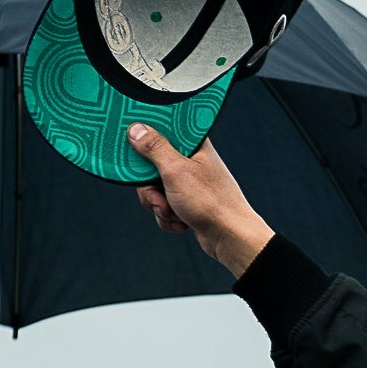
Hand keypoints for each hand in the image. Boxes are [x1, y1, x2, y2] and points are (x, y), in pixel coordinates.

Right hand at [128, 125, 275, 277]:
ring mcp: (189, 182)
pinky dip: (168, 216)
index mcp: (193, 143)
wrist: (230, 238)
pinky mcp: (187, 201)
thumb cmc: (210, 202)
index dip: (144, 141)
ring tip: (173, 213)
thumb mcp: (176, 170)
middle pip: (151, 164)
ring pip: (154, 187)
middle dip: (150, 187)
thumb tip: (136, 129)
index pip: (161, 129)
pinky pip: (164, 204)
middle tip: (159, 197)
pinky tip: (181, 222)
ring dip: (159, 204)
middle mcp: (192, 160)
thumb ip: (154, 148)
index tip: (138, 155)